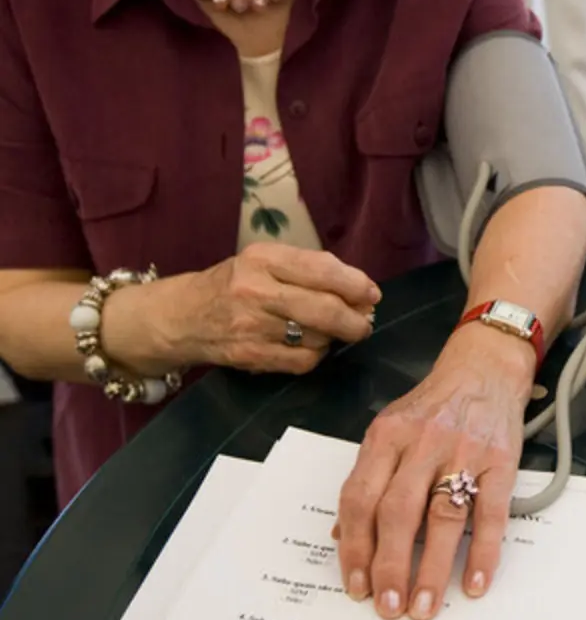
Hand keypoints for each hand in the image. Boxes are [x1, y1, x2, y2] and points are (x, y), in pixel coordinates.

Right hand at [158, 243, 378, 373]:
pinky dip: (316, 355)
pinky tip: (312, 346)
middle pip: (324, 308)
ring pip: (317, 337)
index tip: (372, 294)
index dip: (355, 284)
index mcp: (263, 259)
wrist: (179, 317)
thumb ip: (309, 270)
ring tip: (334, 332)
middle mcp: (255, 290)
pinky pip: (302, 361)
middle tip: (365, 322)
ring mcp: (251, 326)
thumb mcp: (264, 262)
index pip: (322, 269)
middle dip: (355, 319)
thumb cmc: (232, 284)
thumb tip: (362, 291)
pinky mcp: (250, 356)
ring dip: (335, 337)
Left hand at [334, 322, 534, 619]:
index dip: (355, 546)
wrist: (486, 365)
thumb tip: (344, 532)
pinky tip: (475, 582)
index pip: (360, 497)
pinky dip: (483, 552)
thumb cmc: (436, 402)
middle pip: (397, 512)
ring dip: (432, 568)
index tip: (356, 584)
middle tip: (388, 607)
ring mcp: (464, 451)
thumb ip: (369, 476)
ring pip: (443, 517)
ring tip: (425, 605)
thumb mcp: (391, 427)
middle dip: (389, 566)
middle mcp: (422, 442)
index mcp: (387, 435)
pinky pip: (491, 513)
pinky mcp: (501, 460)